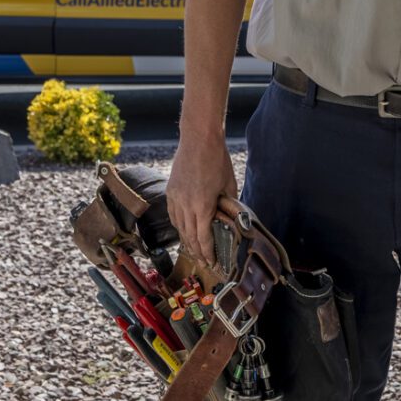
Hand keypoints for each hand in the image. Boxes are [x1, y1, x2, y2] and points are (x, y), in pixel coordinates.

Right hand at [167, 134, 237, 266]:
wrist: (198, 138)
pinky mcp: (170, 190)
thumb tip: (230, 217)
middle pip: (189, 236)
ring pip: (179, 226)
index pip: (203, 237)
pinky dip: (178, 225)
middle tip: (203, 261)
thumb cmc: (217, 159)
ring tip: (193, 249)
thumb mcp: (229, 184)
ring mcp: (175, 197)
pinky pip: (173, 214)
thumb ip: (228, 204)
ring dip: (186, 240)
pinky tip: (183, 229)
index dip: (207, 252)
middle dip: (197, 251)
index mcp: (203, 205)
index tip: (212, 262)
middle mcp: (186, 204)